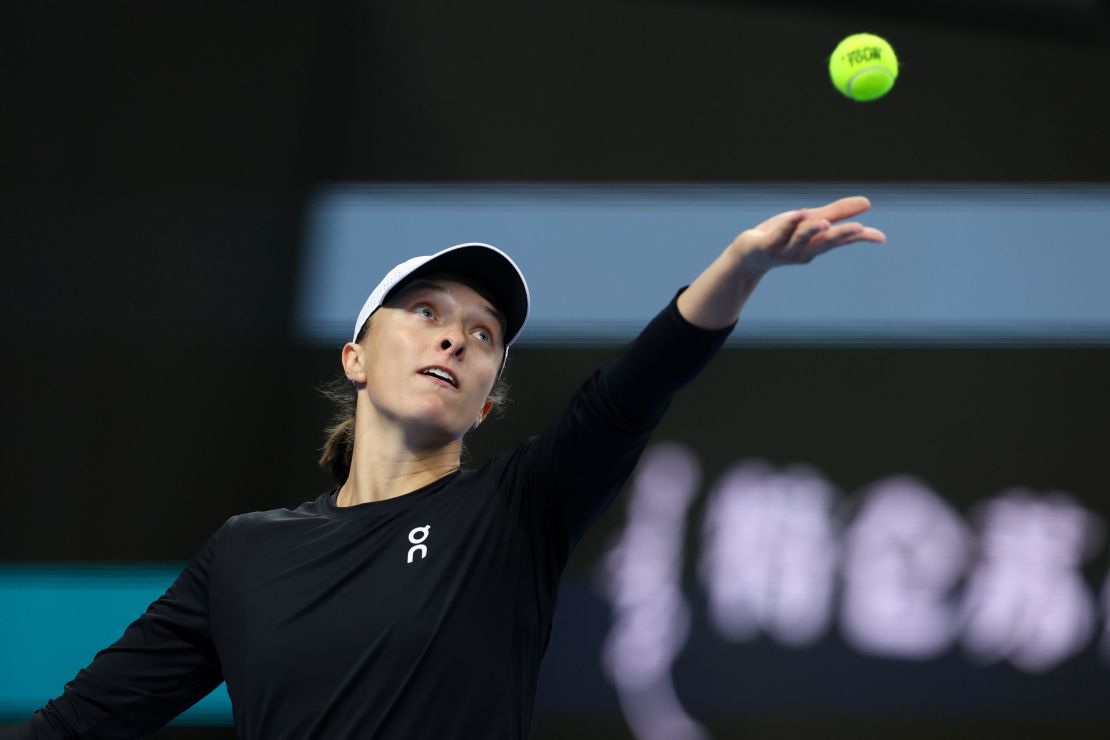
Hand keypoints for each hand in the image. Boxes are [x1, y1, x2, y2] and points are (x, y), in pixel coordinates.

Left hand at [727, 196, 886, 274]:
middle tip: (859, 229)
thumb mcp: (811, 221)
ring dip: (812, 231)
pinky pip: (779, 234)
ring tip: (824, 222)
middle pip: (825, 242)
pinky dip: (789, 224)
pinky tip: (799, 213)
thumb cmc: (783, 236)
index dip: (860, 237)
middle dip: (840, 235)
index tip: (881, 237)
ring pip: (801, 239)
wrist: (749, 255)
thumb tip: (867, 202)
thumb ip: (837, 213)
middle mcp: (804, 251)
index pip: (841, 240)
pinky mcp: (767, 246)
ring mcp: (785, 250)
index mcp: (817, 245)